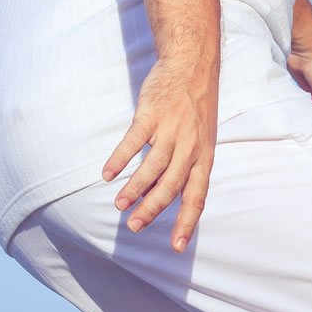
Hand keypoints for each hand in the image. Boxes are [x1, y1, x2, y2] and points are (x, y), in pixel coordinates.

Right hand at [103, 57, 218, 252]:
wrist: (192, 65)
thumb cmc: (196, 106)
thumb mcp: (202, 139)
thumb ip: (187, 166)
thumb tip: (165, 196)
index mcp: (204, 156)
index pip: (198, 196)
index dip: (187, 222)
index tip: (177, 246)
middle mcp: (190, 146)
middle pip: (172, 185)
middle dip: (153, 209)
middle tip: (135, 227)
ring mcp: (171, 130)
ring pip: (153, 166)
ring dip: (135, 188)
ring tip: (120, 205)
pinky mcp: (151, 114)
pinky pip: (134, 141)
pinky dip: (120, 158)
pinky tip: (108, 174)